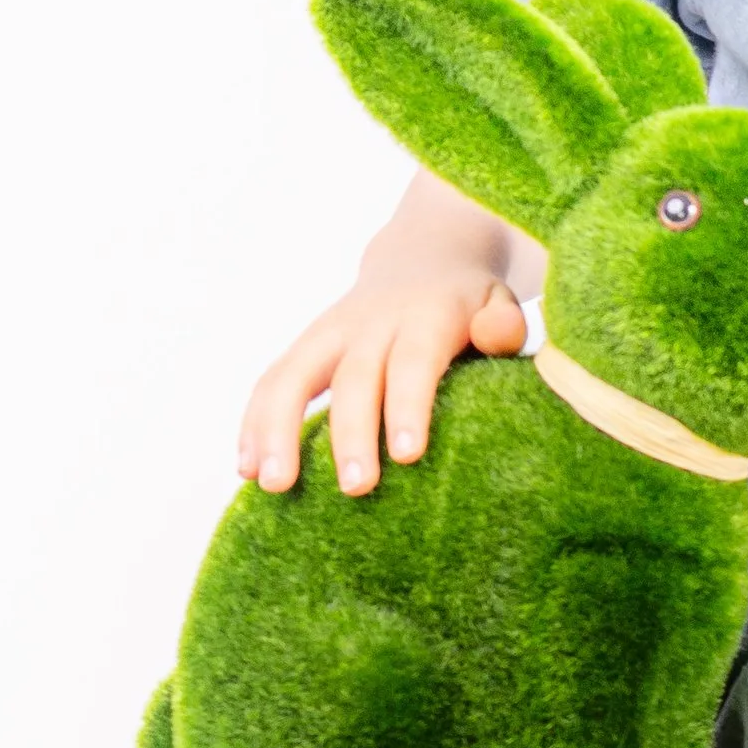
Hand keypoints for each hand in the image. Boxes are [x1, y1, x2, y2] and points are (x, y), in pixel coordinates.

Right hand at [238, 250, 526, 496]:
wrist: (421, 258)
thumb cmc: (468, 303)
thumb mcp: (497, 303)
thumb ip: (501, 323)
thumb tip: (494, 335)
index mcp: (425, 315)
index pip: (414, 360)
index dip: (409, 405)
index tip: (408, 456)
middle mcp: (370, 323)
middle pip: (354, 378)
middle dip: (350, 435)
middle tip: (355, 489)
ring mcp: (330, 334)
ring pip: (293, 376)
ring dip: (278, 430)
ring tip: (272, 485)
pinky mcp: (303, 349)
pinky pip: (270, 383)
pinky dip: (254, 424)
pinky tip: (247, 469)